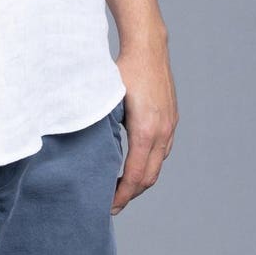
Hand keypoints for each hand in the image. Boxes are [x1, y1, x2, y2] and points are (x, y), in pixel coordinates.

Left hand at [111, 31, 178, 213]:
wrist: (148, 47)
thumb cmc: (123, 70)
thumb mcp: (107, 101)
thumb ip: (100, 128)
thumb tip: (84, 152)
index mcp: (145, 131)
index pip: (134, 177)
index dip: (122, 196)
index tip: (108, 207)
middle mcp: (162, 132)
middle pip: (149, 178)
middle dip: (130, 194)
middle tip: (111, 204)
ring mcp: (170, 126)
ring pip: (157, 166)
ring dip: (140, 180)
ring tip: (120, 187)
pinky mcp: (171, 120)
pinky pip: (162, 151)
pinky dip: (148, 164)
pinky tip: (134, 163)